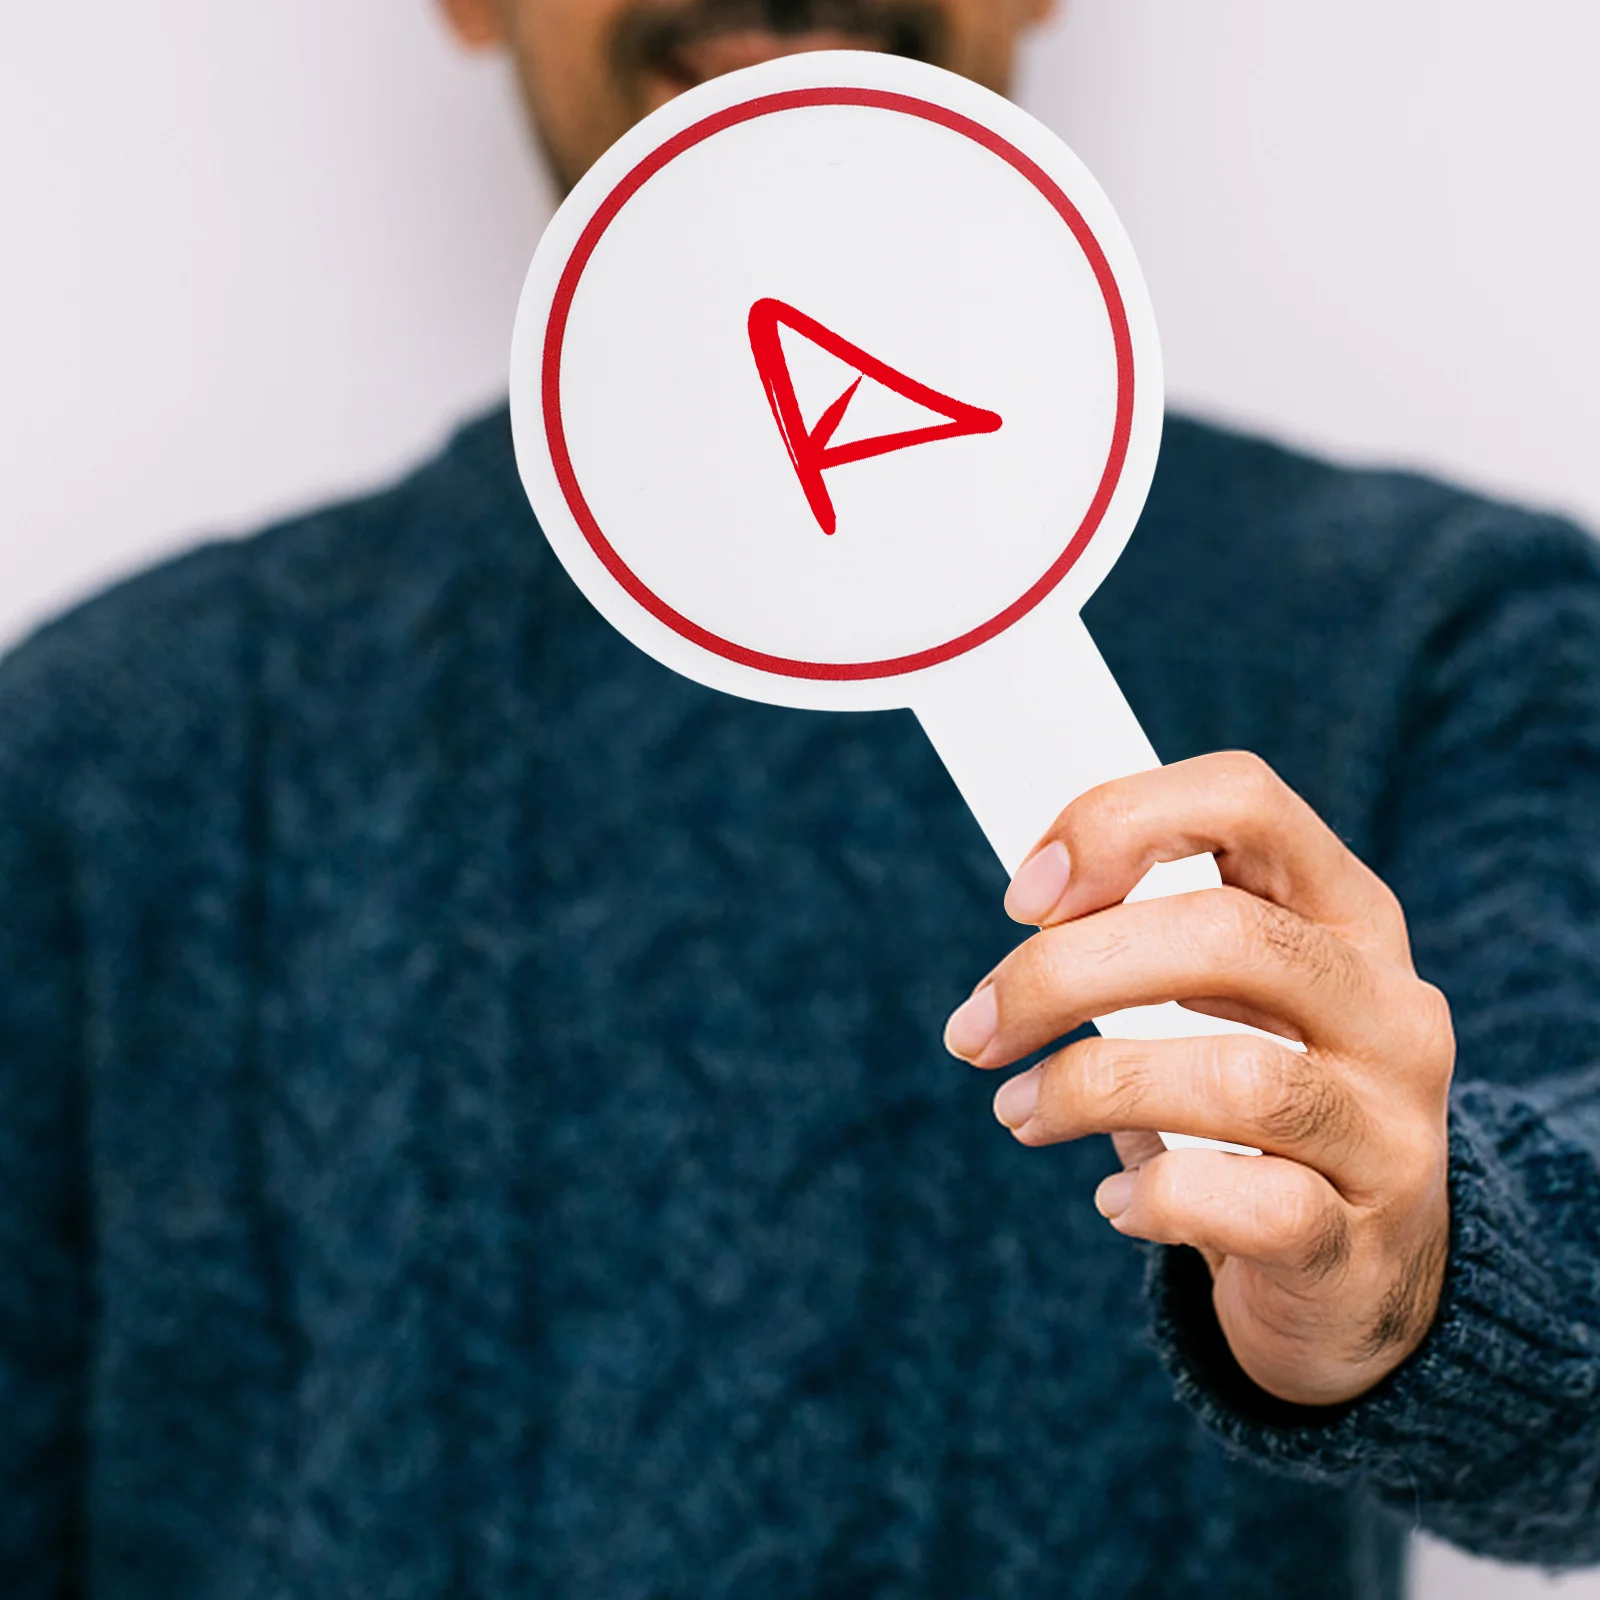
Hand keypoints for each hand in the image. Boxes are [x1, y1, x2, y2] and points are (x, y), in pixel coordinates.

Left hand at [943, 752, 1454, 1407]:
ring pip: (1236, 1077)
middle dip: (1067, 973)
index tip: (1024, 897)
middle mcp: (1391, 1007)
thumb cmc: (1260, 1110)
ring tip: (1021, 1112)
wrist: (1362, 1274)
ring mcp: (1390, 1128)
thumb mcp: (1232, 999)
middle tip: (978, 1029)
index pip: (1246, 801)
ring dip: (1089, 1089)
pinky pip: (1249, 1205)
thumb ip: (1151, 937)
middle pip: (1229, 936)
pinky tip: (1115, 1201)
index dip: (1119, 823)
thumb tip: (1032, 900)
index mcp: (1347, 915)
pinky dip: (1154, 1197)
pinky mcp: (1360, 1240)